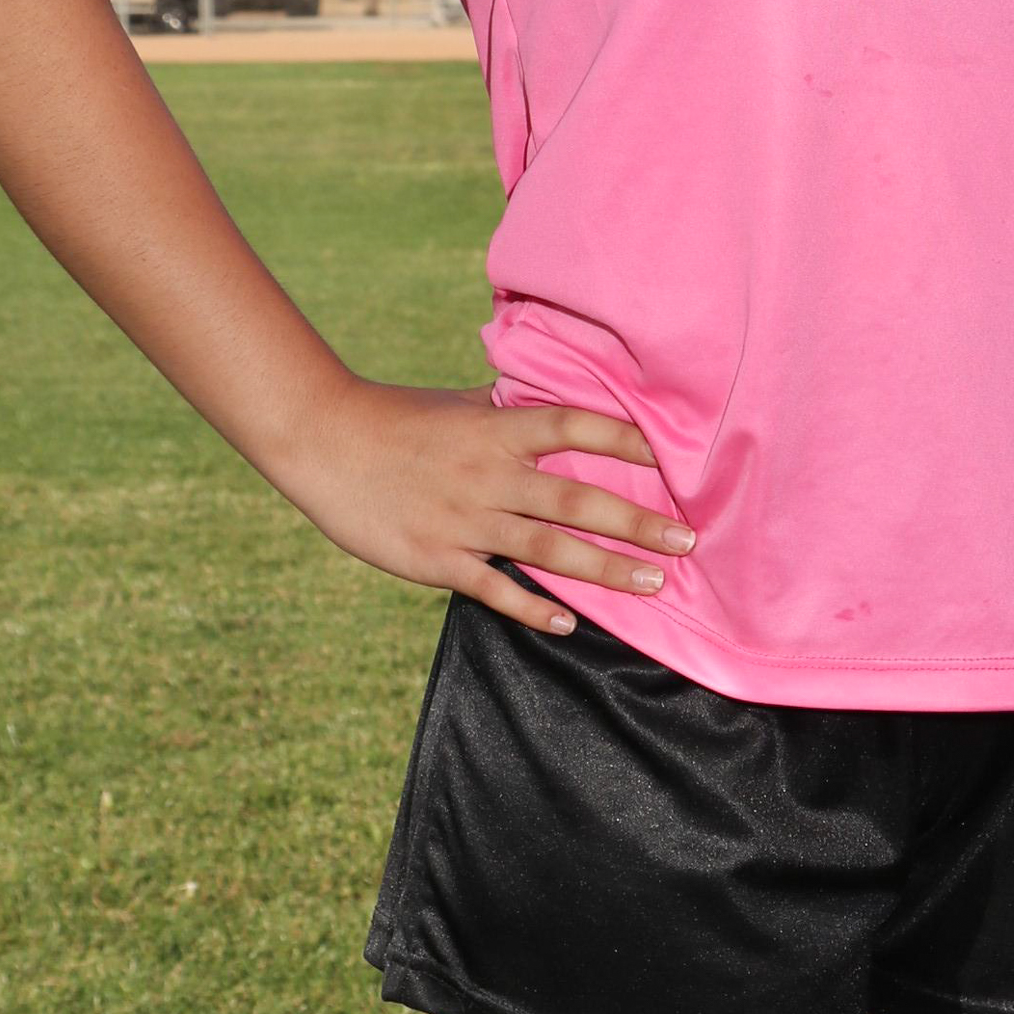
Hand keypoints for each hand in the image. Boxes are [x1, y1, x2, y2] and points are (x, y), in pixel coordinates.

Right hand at [274, 371, 696, 629]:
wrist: (325, 442)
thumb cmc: (396, 416)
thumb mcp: (458, 401)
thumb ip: (507, 404)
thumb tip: (549, 388)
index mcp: (497, 428)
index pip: (576, 428)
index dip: (626, 439)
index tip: (675, 456)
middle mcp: (490, 474)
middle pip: (578, 500)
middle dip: (638, 522)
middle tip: (689, 539)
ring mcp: (466, 520)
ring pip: (550, 550)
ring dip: (607, 569)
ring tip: (654, 583)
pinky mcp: (438, 559)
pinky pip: (495, 589)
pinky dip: (534, 610)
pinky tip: (570, 624)